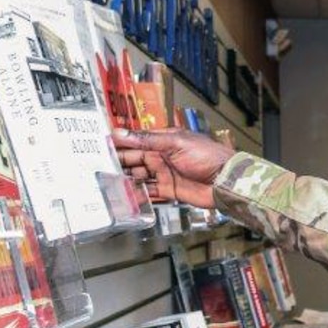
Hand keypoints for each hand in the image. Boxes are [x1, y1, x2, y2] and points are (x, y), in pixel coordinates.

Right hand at [111, 128, 234, 208]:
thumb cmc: (208, 157)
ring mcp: (165, 174)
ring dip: (126, 179)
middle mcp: (162, 157)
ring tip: (109, 181)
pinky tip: (126, 195)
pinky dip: (138, 194)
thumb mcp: (175, 142)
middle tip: (101, 166)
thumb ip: (147, 140)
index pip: (136, 142)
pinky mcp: (169, 191)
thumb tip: (121, 132)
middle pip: (134, 160)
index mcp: (163, 141)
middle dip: (119, 163)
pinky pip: (150, 192)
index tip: (102, 147)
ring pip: (139, 176)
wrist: (226, 181)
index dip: (120, 144)